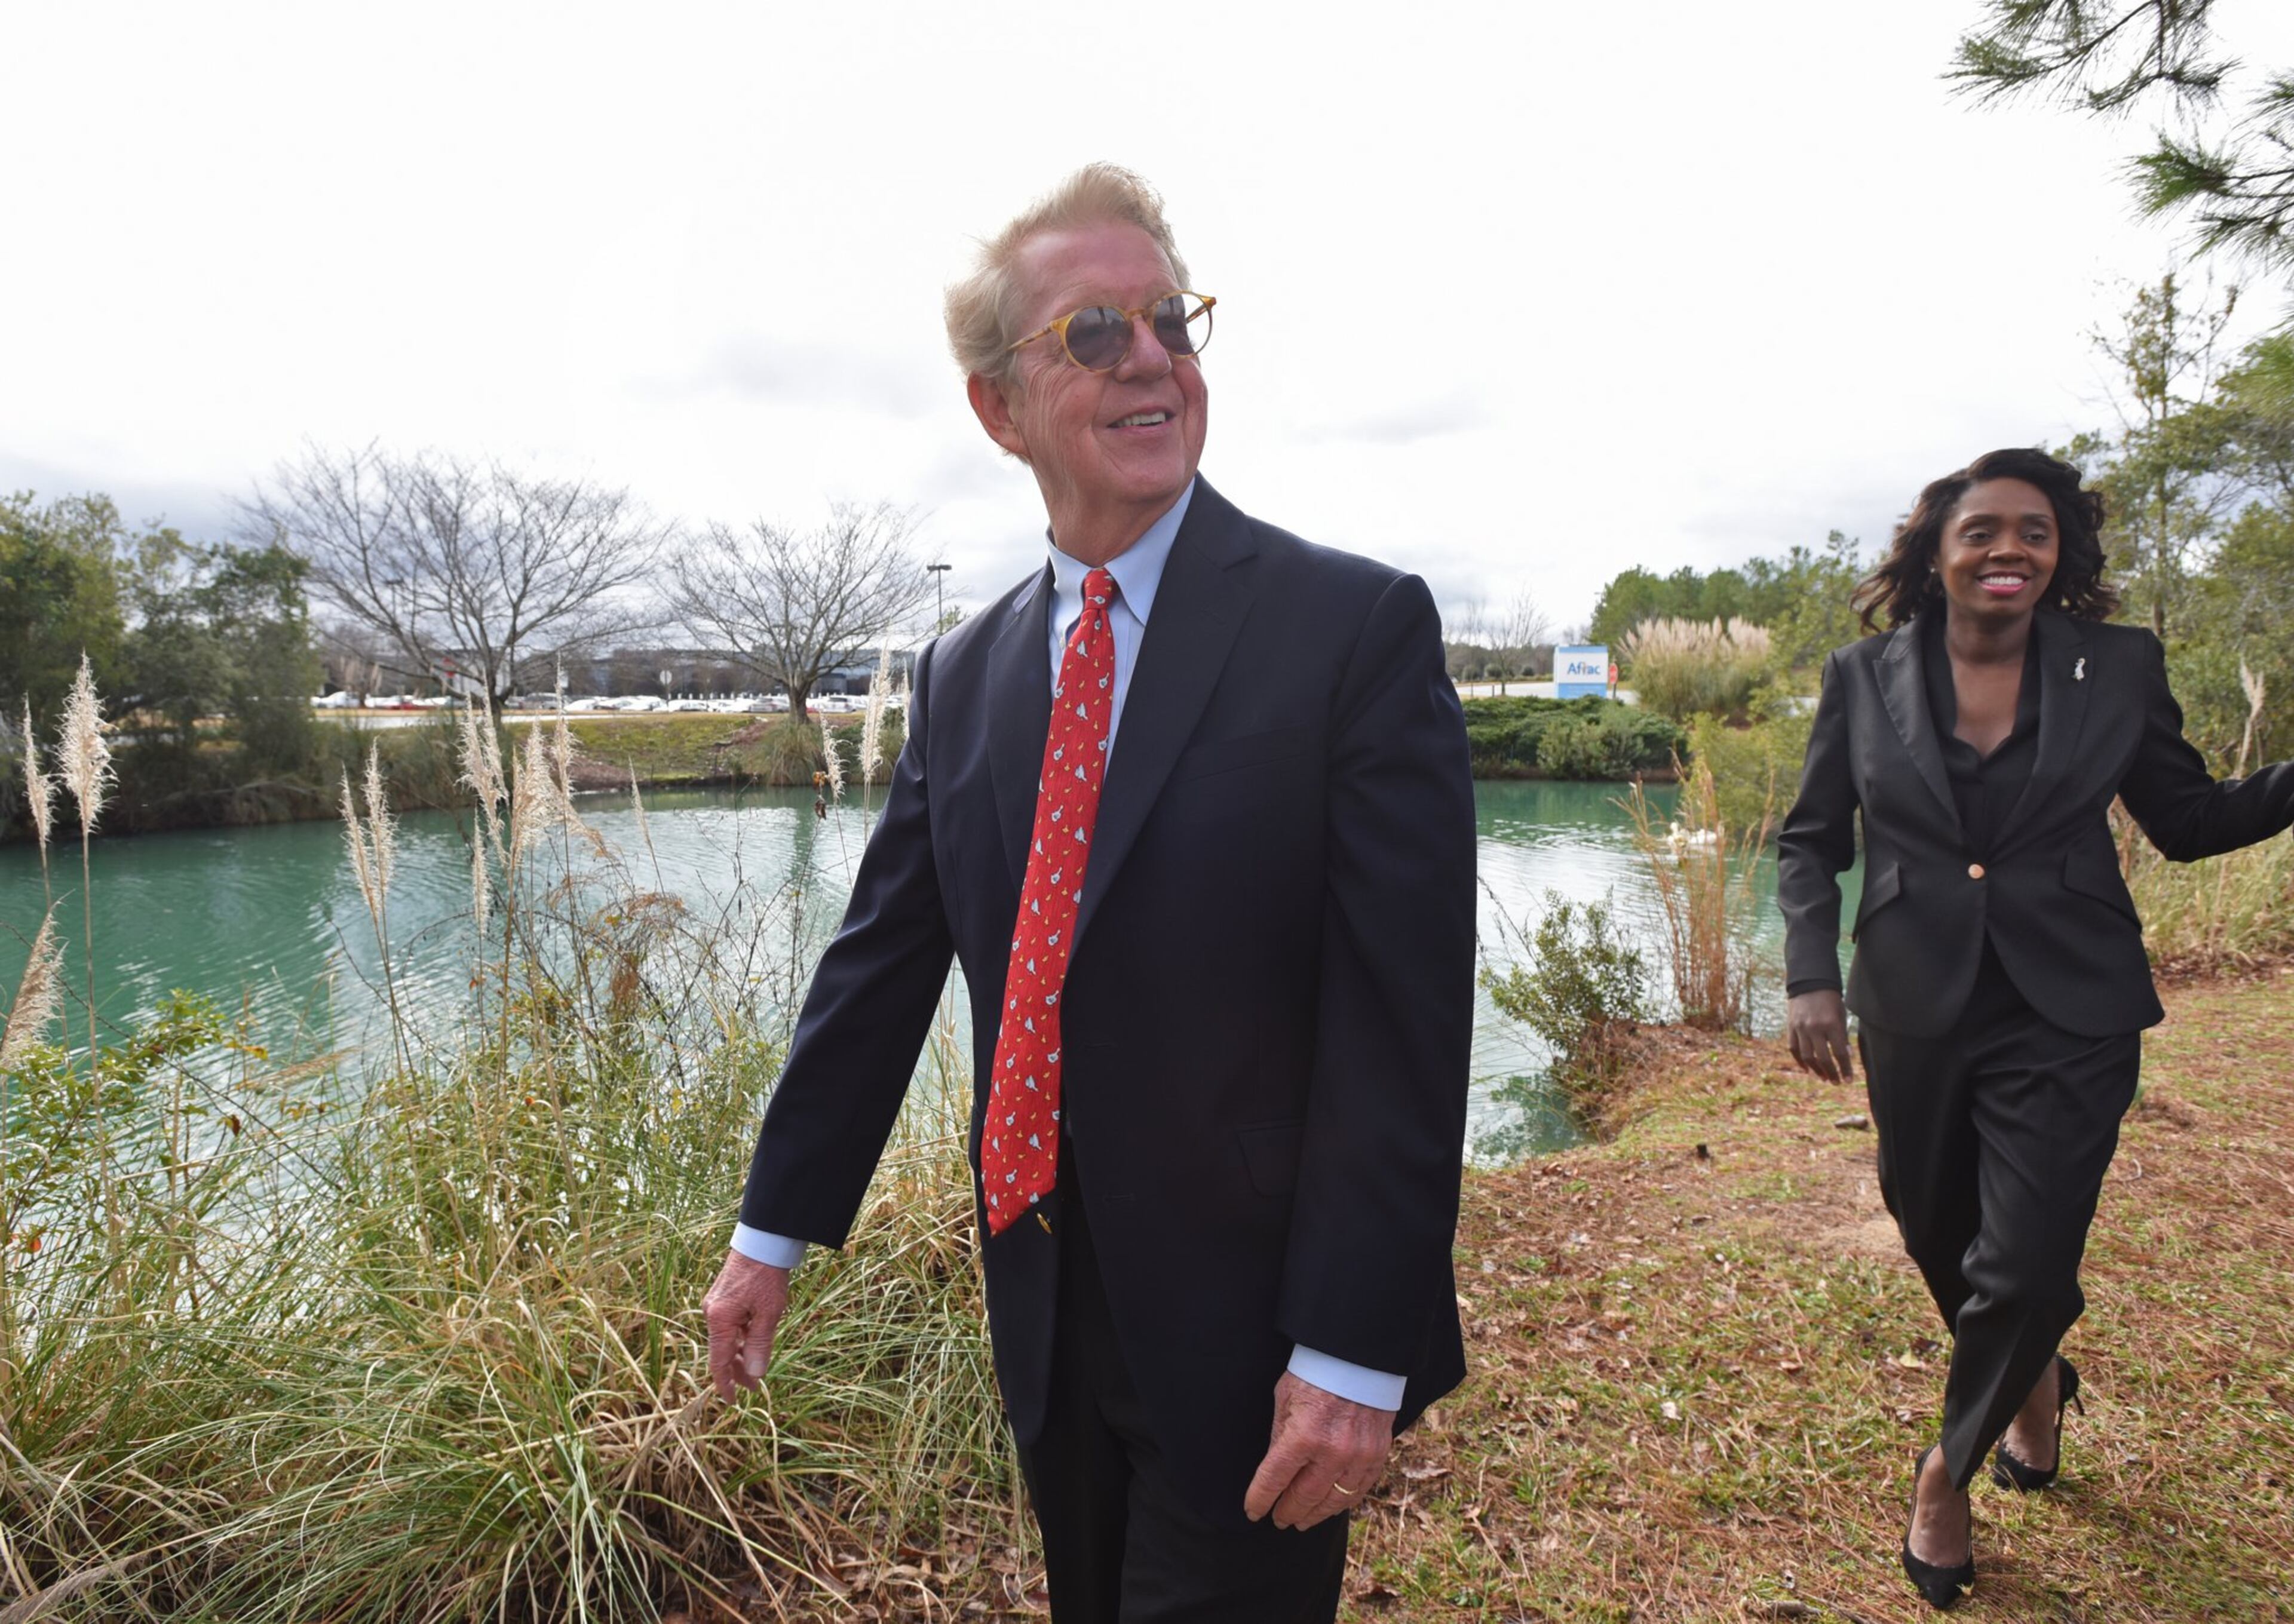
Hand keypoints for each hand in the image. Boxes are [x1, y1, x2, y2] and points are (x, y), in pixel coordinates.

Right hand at [703, 1251, 791, 1400]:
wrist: (763, 1241)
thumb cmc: (767, 1275)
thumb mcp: (768, 1313)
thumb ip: (759, 1345)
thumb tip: (754, 1374)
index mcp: (719, 1319)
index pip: (718, 1362)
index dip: (725, 1385)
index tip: (732, 1402)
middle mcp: (712, 1313)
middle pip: (721, 1351)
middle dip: (736, 1372)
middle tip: (754, 1387)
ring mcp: (716, 1304)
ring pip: (725, 1339)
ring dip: (739, 1355)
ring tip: (755, 1370)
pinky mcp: (723, 1297)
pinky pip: (729, 1326)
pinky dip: (739, 1338)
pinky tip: (752, 1343)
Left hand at [1242, 1370, 1394, 1530]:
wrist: (1358, 1357)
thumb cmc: (1314, 1373)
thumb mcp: (1284, 1400)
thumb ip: (1279, 1437)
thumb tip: (1275, 1471)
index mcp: (1303, 1436)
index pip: (1274, 1480)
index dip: (1260, 1500)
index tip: (1253, 1512)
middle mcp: (1332, 1452)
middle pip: (1304, 1497)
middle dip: (1287, 1512)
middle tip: (1278, 1520)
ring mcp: (1358, 1456)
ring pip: (1333, 1501)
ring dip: (1314, 1514)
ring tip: (1301, 1521)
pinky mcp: (1377, 1455)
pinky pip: (1359, 1490)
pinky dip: (1342, 1502)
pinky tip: (1331, 1506)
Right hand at [1786, 989, 1854, 1083]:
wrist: (1809, 983)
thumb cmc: (1830, 999)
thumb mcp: (1841, 1015)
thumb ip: (1842, 1036)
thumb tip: (1846, 1056)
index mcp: (1831, 1024)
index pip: (1840, 1052)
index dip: (1845, 1068)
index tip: (1848, 1080)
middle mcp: (1815, 1027)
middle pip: (1824, 1058)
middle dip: (1831, 1073)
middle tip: (1836, 1082)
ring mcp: (1801, 1028)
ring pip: (1807, 1056)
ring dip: (1816, 1070)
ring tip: (1823, 1077)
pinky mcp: (1791, 1027)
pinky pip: (1794, 1048)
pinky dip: (1800, 1061)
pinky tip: (1807, 1069)